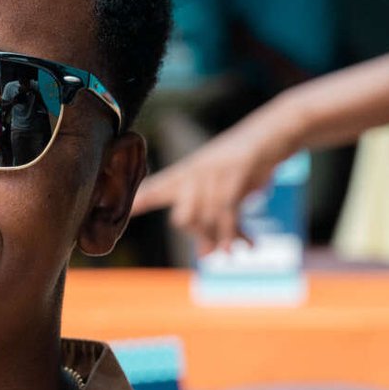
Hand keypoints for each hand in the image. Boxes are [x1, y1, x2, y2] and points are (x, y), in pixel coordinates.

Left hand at [130, 114, 291, 252]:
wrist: (270, 135)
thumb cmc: (241, 166)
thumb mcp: (219, 187)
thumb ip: (209, 221)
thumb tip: (206, 255)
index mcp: (183, 175)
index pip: (152, 191)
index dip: (136, 206)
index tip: (118, 219)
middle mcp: (193, 174)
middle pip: (182, 218)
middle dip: (199, 236)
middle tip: (212, 248)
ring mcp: (213, 173)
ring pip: (208, 220)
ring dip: (222, 239)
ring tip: (233, 251)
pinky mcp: (235, 175)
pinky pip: (229, 213)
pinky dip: (235, 233)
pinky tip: (246, 246)